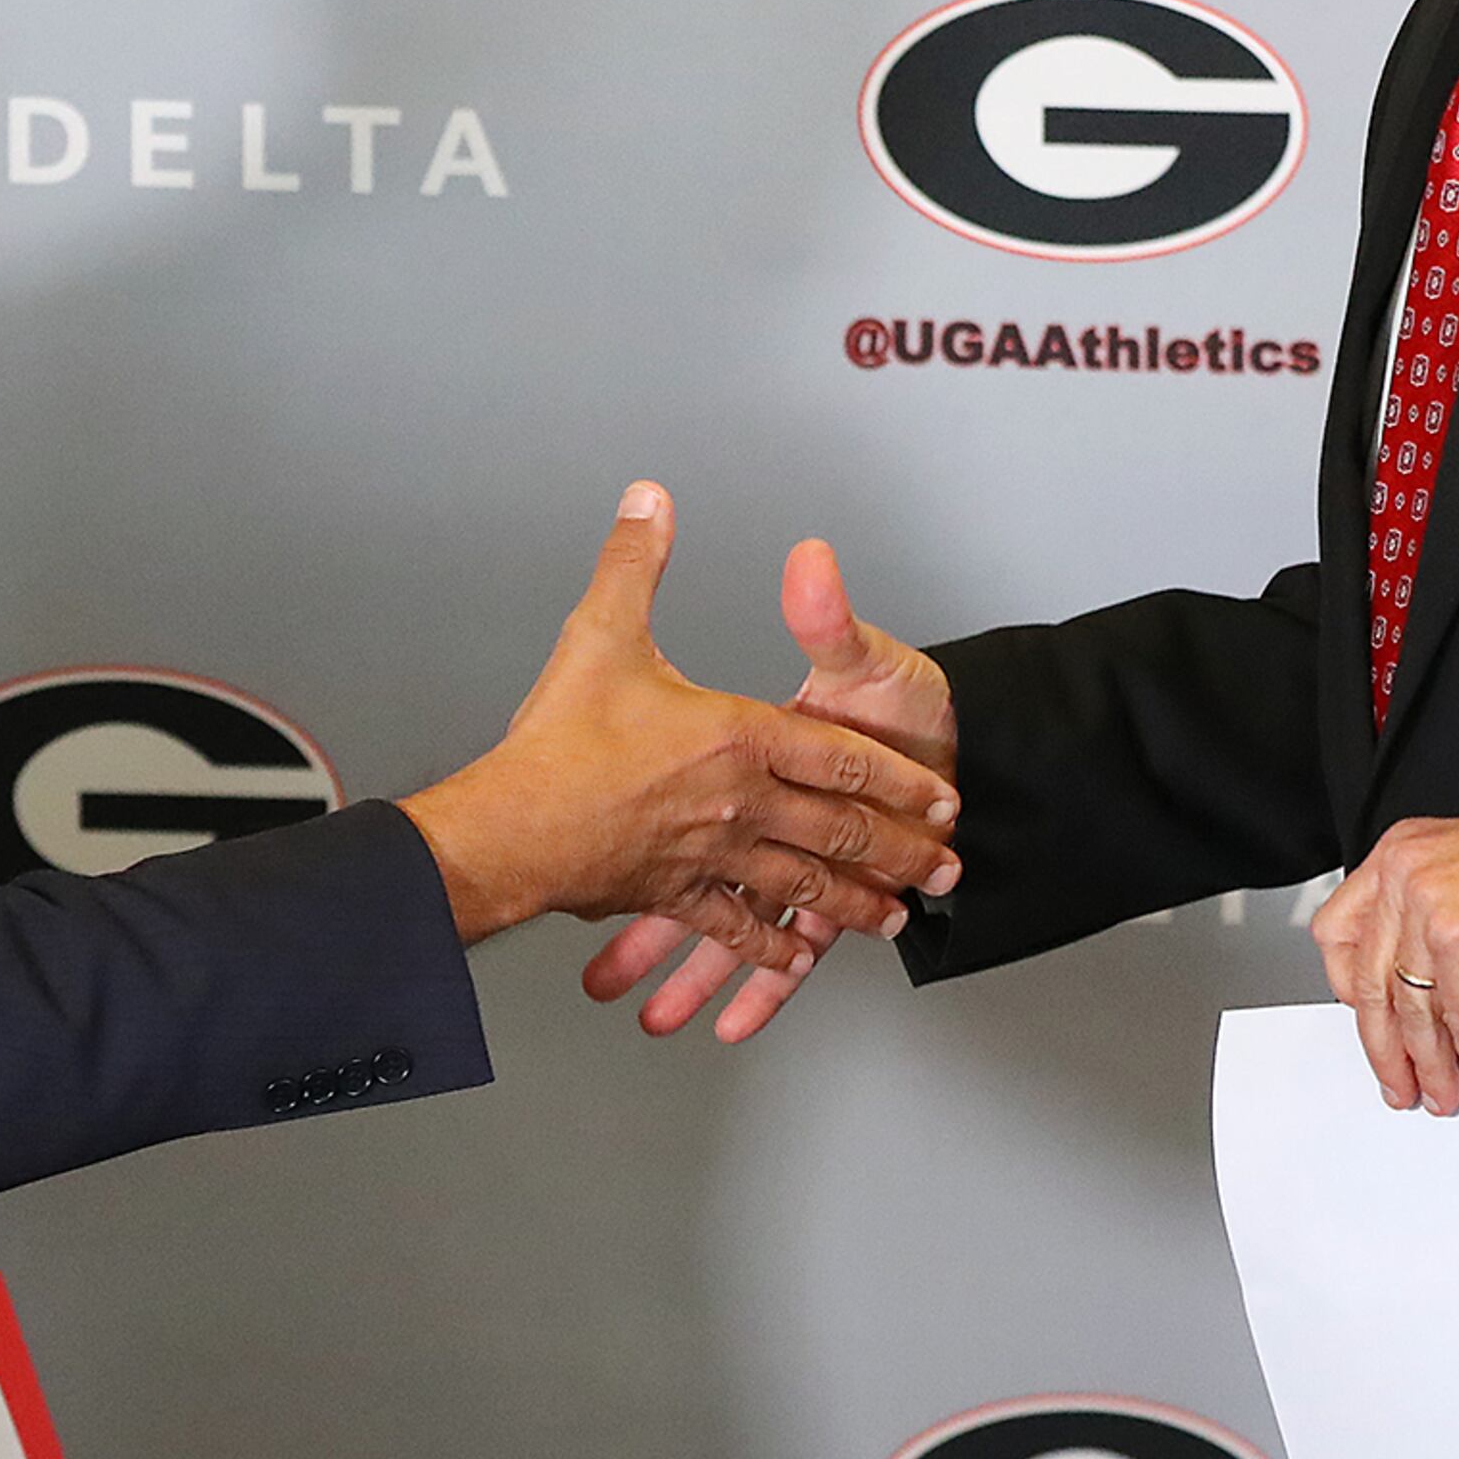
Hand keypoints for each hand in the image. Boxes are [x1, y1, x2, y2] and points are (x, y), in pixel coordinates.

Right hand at [402, 487, 959, 995]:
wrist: (513, 829)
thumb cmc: (561, 741)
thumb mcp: (603, 632)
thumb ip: (636, 562)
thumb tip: (651, 501)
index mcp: (741, 738)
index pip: (844, 759)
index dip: (899, 777)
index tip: (942, 796)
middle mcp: (742, 804)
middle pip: (842, 833)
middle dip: (901, 851)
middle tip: (945, 867)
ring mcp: (713, 858)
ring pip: (805, 887)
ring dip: (855, 904)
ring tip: (893, 919)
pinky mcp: (675, 897)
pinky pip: (737, 928)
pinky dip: (770, 950)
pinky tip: (792, 957)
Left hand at [1309, 807, 1458, 1112]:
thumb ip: (1423, 910)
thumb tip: (1408, 983)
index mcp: (1395, 857)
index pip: (1337, 932)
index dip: (1347, 986)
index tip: (1365, 1018)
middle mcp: (1403, 878)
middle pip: (1368, 981)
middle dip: (1384, 1046)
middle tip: (1397, 1081)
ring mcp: (1429, 909)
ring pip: (1412, 1009)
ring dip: (1430, 1064)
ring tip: (1441, 1092)